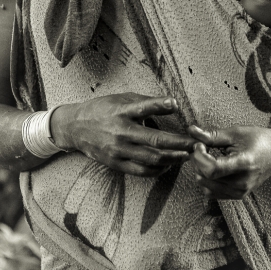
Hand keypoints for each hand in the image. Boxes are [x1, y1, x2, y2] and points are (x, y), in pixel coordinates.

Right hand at [51, 93, 195, 176]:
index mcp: (121, 111)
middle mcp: (120, 131)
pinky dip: (158, 169)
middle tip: (195, 144)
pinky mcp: (115, 163)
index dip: (159, 105)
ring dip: (172, 158)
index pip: (143, 107)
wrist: (75, 127)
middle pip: (154, 140)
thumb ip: (145, 102)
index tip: (175, 104)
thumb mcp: (121, 99)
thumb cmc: (102, 109)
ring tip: (187, 156)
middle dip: (178, 143)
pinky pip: (141, 170)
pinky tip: (168, 165)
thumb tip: (172, 104)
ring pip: (151, 158)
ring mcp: (118, 150)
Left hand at [188, 123, 270, 199]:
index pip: (212, 169)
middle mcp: (242, 182)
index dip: (199, 156)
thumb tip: (191, 130)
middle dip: (197, 161)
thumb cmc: (258, 139)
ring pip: (205, 187)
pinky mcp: (238, 196)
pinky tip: (214, 167)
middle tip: (202, 147)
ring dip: (201, 171)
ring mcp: (240, 192)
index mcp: (244, 164)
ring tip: (209, 157)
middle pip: (206, 178)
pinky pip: (212, 193)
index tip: (199, 145)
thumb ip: (212, 135)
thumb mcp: (235, 133)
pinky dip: (208, 181)